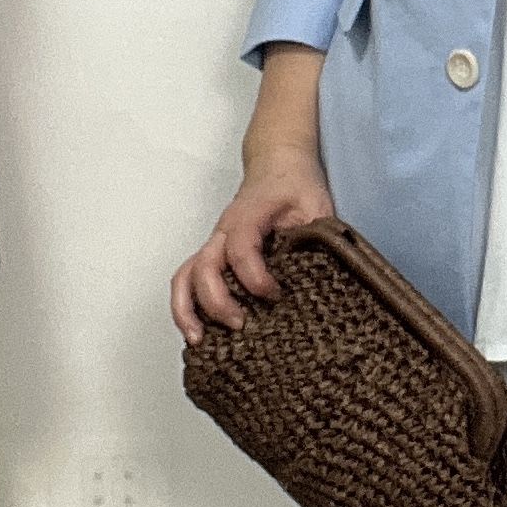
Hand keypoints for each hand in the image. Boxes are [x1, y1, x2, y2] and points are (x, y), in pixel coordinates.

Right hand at [171, 149, 335, 344]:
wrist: (277, 166)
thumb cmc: (295, 186)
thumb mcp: (316, 204)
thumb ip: (316, 236)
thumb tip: (320, 273)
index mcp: (249, 217)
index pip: (241, 248)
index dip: (255, 277)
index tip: (276, 295)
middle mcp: (223, 232)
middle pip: (204, 266)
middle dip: (217, 301)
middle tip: (241, 325)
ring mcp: (214, 245)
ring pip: (186, 275)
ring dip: (187, 308)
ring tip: (199, 339)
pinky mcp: (213, 256)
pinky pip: (188, 280)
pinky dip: (186, 306)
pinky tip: (197, 331)